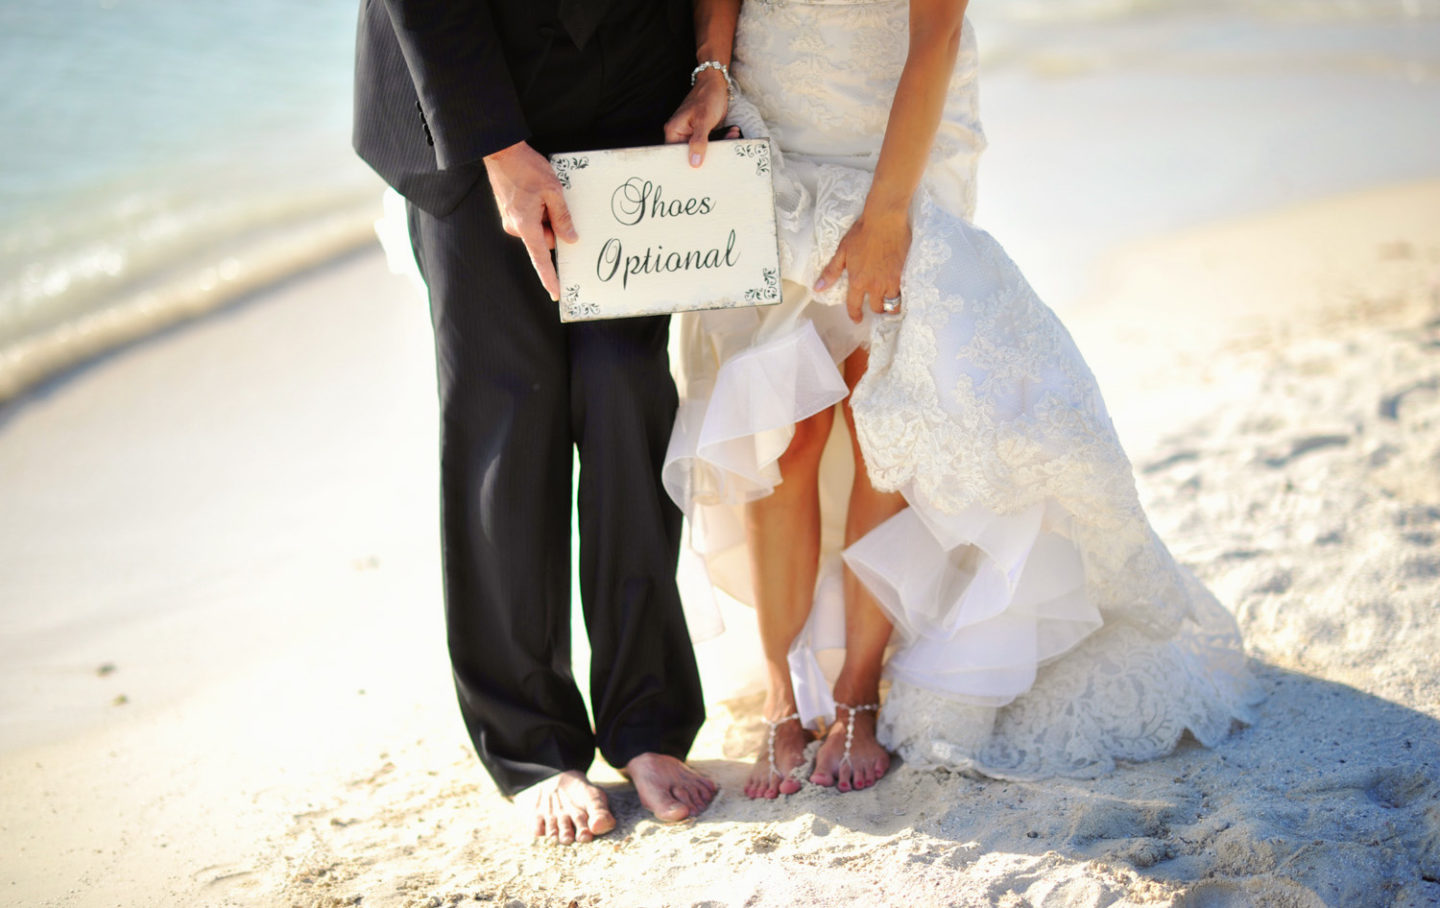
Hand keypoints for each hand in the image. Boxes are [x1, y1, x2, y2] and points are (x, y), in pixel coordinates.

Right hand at [483, 140, 577, 300]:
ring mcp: (510, 220)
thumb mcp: (553, 191)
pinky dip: (537, 210)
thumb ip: (563, 218)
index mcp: (526, 225)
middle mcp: (515, 227)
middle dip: (553, 225)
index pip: (541, 259)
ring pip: (538, 228)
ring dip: (545, 215)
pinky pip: (530, 220)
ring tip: (540, 192)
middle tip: (552, 201)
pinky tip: (534, 192)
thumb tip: (571, 239)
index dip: (550, 277)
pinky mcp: (509, 213)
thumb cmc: (526, 168)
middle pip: (545, 239)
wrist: (501, 152)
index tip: (556, 293)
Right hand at [663, 69, 731, 166]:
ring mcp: (692, 134)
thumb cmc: (707, 98)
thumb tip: (695, 163)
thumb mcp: (703, 121)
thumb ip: (699, 142)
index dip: (683, 165)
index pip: (674, 154)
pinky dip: (722, 139)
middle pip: (689, 154)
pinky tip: (732, 132)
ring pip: (703, 150)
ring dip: (718, 146)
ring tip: (731, 137)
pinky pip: (711, 143)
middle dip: (707, 156)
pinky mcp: (702, 133)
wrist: (716, 84)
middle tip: (720, 158)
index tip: (698, 172)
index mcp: (674, 131)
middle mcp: (680, 134)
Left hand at [814, 208, 911, 322]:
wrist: (884, 219)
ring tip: (890, 303)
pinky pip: (904, 293)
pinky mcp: (904, 274)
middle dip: (875, 309)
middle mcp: (874, 285)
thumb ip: (831, 272)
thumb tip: (817, 288)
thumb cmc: (862, 232)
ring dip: (890, 306)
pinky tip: (901, 293)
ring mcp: (891, 281)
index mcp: (858, 281)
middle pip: (877, 307)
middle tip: (876, 306)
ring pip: (892, 304)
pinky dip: (902, 296)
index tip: (857, 319)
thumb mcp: (842, 251)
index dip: (855, 315)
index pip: (854, 305)